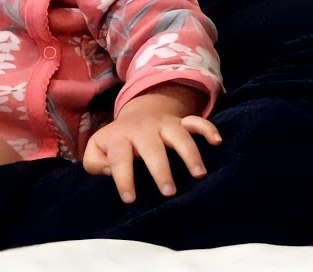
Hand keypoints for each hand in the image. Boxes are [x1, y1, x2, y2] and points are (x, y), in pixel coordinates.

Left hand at [82, 84, 221, 202]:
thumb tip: (109, 170)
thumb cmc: (116, 142)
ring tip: (199, 175)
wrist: (137, 115)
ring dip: (190, 153)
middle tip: (168, 193)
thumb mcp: (97, 149)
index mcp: (120, 137)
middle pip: (152, 147)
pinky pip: (197, 122)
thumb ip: (95, 162)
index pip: (119, 158)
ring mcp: (165, 124)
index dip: (123, 178)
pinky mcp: (181, 122)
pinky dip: (208, 129)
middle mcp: (144, 129)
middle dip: (161, 169)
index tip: (130, 198)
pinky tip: (217, 142)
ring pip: (180, 135)